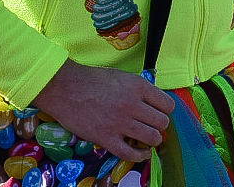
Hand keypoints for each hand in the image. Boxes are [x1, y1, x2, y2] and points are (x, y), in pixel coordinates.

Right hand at [32, 60, 173, 161]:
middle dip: (159, 125)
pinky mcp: (106, 138)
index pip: (168, 105)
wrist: (66, 88)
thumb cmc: (93, 80)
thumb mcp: (123, 77)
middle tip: (151, 125)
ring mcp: (120, 123)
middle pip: (162, 122)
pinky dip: (140, 156)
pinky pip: (130, 154)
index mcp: (139, 86)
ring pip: (152, 138)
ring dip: (153, 140)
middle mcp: (132, 105)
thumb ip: (140, 90)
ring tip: (147, 138)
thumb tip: (154, 104)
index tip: (159, 112)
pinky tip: (141, 153)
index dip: (165, 110)